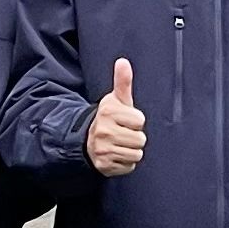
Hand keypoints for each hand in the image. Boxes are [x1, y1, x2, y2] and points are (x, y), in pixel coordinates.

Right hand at [88, 57, 146, 176]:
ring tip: (120, 144)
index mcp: (108, 112)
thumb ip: (122, 81)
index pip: (140, 121)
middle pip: (140, 139)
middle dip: (135, 137)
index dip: (136, 121)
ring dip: (131, 150)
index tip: (126, 120)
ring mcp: (102, 149)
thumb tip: (123, 61)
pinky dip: (125, 162)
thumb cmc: (110, 118)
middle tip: (123, 133)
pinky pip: (128, 166)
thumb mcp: (116, 99)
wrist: (88, 140)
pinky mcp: (104, 165)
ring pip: (136, 154)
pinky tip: (116, 154)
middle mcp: (103, 131)